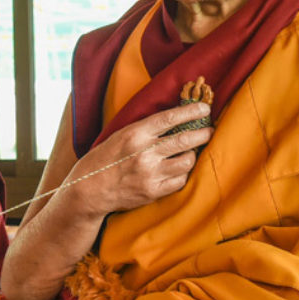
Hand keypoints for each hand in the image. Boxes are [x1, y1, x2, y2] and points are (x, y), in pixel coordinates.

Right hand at [65, 102, 212, 219]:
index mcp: (135, 134)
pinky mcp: (153, 191)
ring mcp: (150, 174)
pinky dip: (183, 173)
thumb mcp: (120, 135)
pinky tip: (179, 168)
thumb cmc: (104, 159)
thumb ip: (145, 129)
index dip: (191, 112)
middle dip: (203, 133)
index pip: (170, 118)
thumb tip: (175, 120)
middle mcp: (145, 153)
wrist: (89, 189)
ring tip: (191, 151)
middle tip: (209, 130)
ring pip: (187, 161)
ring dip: (193, 154)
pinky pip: (180, 180)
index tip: (205, 108)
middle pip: (185, 139)